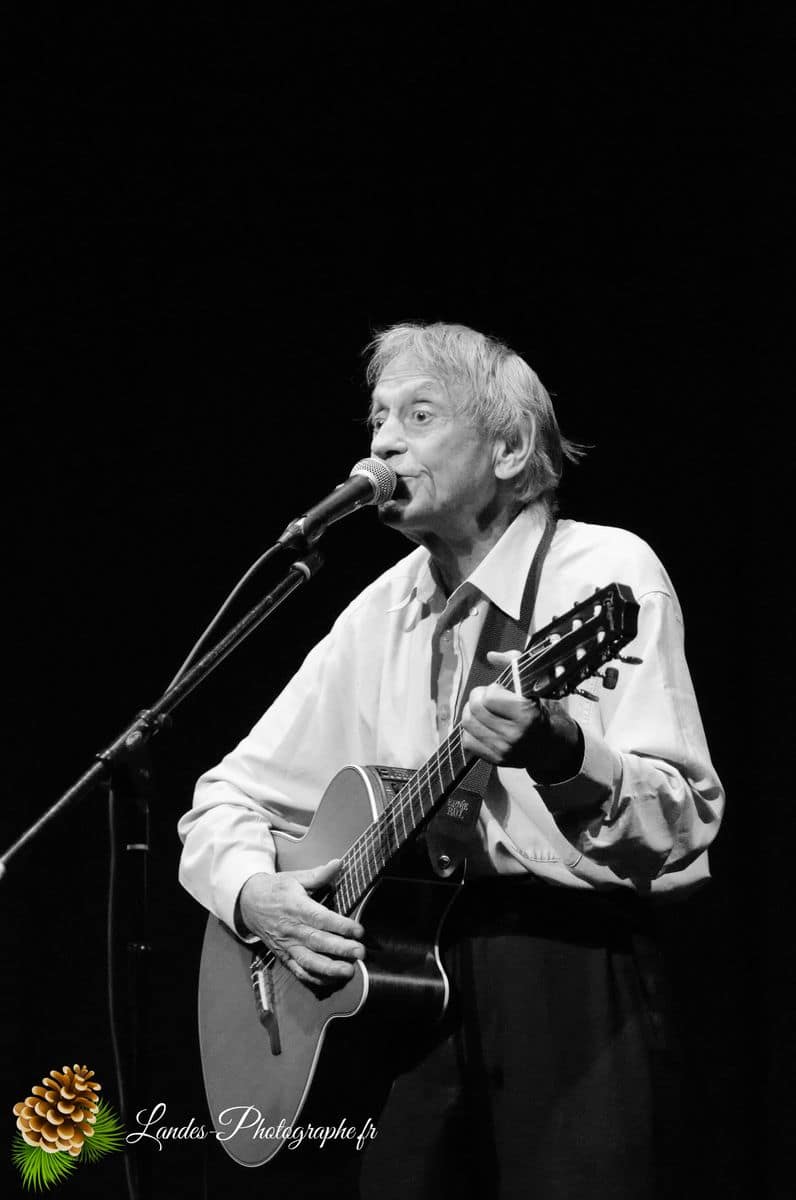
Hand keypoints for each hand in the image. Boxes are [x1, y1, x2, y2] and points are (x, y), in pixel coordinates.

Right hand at [237, 859, 365, 986]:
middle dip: (340, 949)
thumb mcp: (295, 877)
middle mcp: (291, 929)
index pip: (321, 919)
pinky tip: (332, 980)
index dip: (341, 926)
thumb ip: (318, 874)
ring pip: (308, 961)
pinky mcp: (283, 956)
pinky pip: (299, 971)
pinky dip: (315, 978)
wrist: (248, 903)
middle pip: (317, 942)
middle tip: (360, 952)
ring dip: (329, 969)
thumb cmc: (275, 890)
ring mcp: (287, 945)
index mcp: (296, 907)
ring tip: (348, 971)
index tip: (358, 930)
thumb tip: (338, 863)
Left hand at [460, 651, 583, 782]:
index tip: (500, 690)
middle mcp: (514, 735)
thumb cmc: (540, 710)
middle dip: (478, 697)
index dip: (492, 689)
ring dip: (472, 712)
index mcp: (527, 715)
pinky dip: (471, 731)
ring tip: (483, 710)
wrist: (551, 746)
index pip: (490, 697)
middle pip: (475, 709)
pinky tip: (483, 726)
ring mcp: (503, 750)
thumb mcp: (534, 685)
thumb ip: (513, 664)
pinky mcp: (495, 760)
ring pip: (467, 724)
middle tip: (487, 698)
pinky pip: (467, 741)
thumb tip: (490, 655)